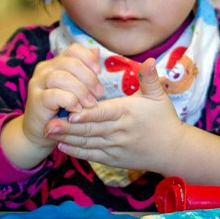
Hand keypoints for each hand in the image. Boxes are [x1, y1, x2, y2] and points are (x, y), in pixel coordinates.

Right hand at [0, 44, 102, 169]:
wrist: (41, 132)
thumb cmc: (63, 109)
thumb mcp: (78, 89)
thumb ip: (85, 71)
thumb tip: (96, 51)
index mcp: (56, 63)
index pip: (73, 49)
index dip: (89, 58)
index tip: (99, 73)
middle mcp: (45, 69)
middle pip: (70, 63)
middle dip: (89, 78)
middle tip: (99, 94)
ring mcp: (38, 83)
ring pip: (62, 77)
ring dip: (81, 91)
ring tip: (89, 103)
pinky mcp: (36, 99)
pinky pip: (55, 95)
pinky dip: (70, 101)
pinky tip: (76, 109)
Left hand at [50, 58, 187, 172]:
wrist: (173, 150)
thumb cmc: (164, 119)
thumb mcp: (159, 96)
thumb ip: (149, 78)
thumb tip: (149, 59)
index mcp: (127, 113)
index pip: (103, 113)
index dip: (86, 114)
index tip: (69, 112)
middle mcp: (119, 131)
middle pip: (90, 129)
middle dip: (67, 127)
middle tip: (47, 123)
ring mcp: (116, 147)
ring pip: (88, 142)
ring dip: (68, 138)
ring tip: (48, 133)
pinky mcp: (114, 159)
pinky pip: (92, 155)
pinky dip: (76, 152)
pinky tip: (61, 146)